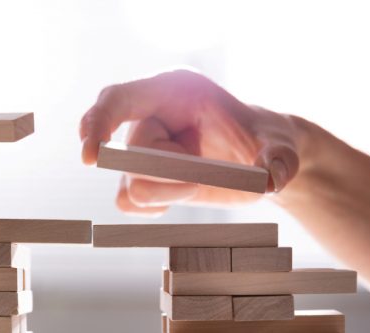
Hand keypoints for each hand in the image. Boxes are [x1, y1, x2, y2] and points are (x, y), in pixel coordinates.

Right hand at [79, 69, 301, 215]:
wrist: (260, 161)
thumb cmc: (266, 144)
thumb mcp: (279, 150)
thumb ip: (277, 162)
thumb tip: (270, 181)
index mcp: (171, 90)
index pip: (118, 99)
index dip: (99, 122)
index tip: (90, 156)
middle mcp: (148, 116)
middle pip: (130, 156)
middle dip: (172, 174)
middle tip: (206, 174)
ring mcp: (139, 148)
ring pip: (129, 185)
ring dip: (168, 193)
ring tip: (199, 181)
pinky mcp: (139, 176)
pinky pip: (127, 202)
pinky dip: (155, 206)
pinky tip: (180, 195)